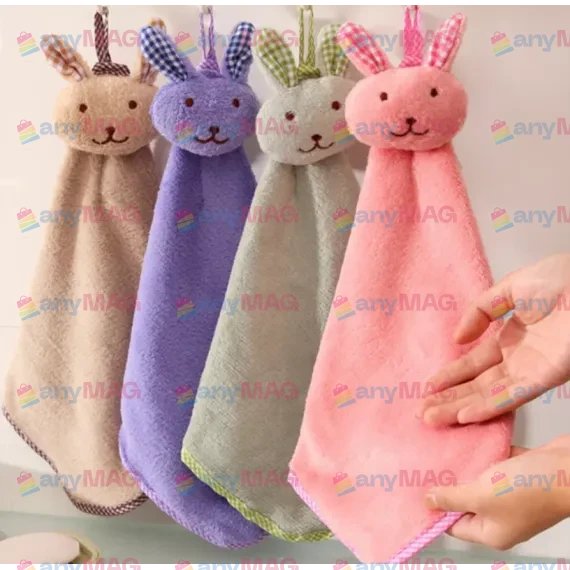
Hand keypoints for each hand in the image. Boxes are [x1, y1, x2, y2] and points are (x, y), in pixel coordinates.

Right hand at [418, 254, 569, 425]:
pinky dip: (487, 407)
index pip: (474, 363)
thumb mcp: (511, 286)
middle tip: (421, 412)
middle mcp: (518, 360)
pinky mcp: (545, 378)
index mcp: (511, 337)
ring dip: (458, 408)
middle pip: (476, 385)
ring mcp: (531, 371)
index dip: (451, 375)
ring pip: (488, 396)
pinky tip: (463, 415)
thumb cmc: (563, 279)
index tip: (428, 386)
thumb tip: (457, 339)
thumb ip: (480, 309)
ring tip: (430, 418)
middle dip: (448, 398)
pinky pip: (512, 396)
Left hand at [425, 437, 569, 549]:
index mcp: (491, 531)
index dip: (435, 508)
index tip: (415, 488)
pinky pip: (494, 462)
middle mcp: (501, 516)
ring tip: (438, 448)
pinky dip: (481, 452)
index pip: (454, 525)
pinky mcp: (519, 471)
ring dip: (463, 464)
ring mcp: (512, 493)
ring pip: (479, 479)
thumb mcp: (482, 495)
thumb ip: (453, 497)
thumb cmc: (530, 488)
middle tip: (423, 463)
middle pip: (465, 500)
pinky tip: (464, 438)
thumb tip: (428, 501)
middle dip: (447, 482)